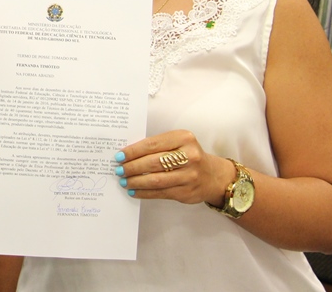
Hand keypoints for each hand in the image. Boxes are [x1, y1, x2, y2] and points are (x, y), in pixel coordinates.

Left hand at [115, 130, 234, 204]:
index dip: (133, 151)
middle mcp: (189, 156)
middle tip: (119, 170)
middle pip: (152, 163)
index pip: (152, 144)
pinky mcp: (187, 192)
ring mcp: (189, 176)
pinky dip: (144, 192)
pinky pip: (160, 193)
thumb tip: (127, 155)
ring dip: (136, 182)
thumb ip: (157, 146)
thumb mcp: (178, 143)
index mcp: (184, 138)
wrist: (213, 176)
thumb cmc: (188, 156)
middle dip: (132, 167)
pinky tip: (134, 191)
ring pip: (155, 180)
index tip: (119, 156)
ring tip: (124, 181)